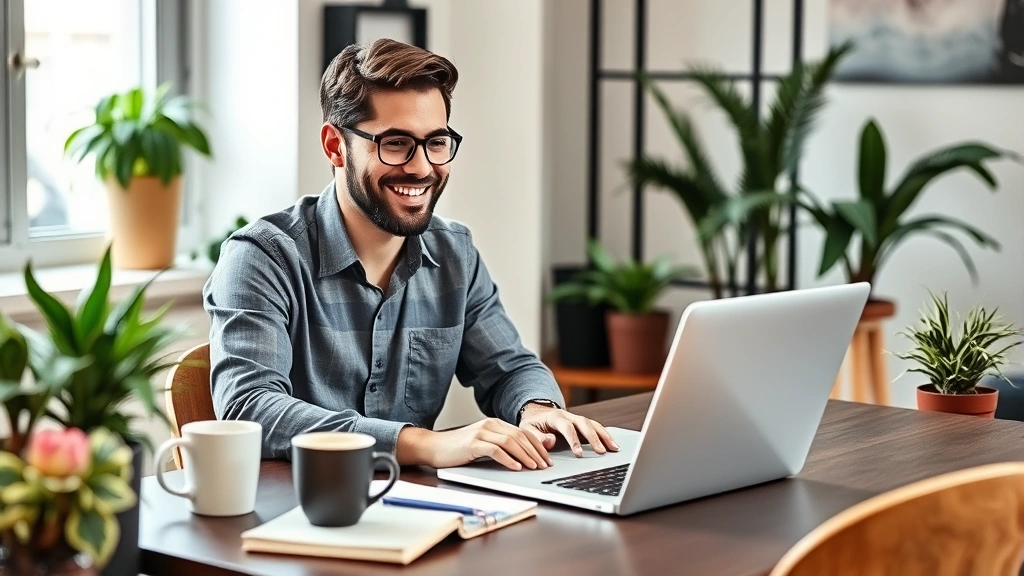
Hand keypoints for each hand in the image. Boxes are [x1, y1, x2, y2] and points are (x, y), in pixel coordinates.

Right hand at [396, 418, 552, 470]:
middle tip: (544, 465)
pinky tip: (516, 467)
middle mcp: (490, 425)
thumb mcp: (482, 444)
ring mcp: (481, 433)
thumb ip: (500, 446)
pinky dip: (508, 459)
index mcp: (494, 424)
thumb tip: (522, 457)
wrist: (433, 447)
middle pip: (520, 437)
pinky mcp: (473, 443)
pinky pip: (495, 450)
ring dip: (525, 455)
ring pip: (510, 442)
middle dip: (535, 452)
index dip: (537, 445)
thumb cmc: (457, 449)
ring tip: (534, 467)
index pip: (522, 432)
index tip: (546, 458)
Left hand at [519, 403, 618, 457]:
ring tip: (614, 448)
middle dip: (594, 438)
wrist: (536, 412)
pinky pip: (595, 427)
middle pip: (584, 423)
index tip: (579, 454)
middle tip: (601, 452)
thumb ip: (536, 437)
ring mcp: (577, 418)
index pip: (566, 427)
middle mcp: (568, 415)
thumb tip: (550, 442)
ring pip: (593, 424)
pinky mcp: (582, 423)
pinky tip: (613, 444)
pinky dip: (605, 435)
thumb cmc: (532, 423)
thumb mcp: (527, 429)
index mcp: (555, 416)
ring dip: (604, 435)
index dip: (573, 440)